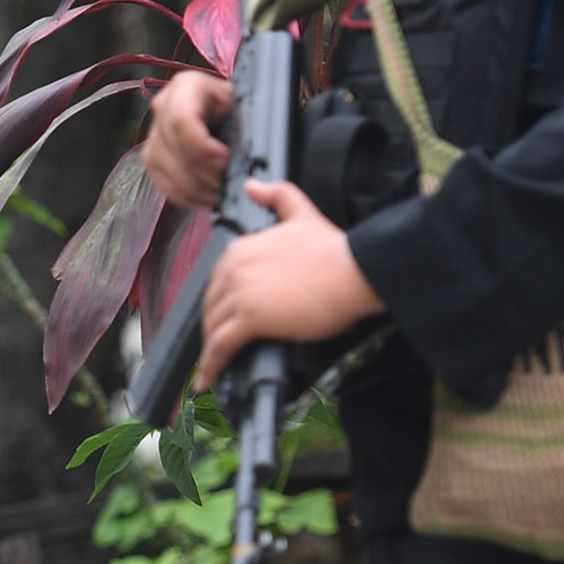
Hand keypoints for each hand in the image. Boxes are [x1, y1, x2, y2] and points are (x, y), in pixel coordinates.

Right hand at [145, 68, 233, 214]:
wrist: (228, 113)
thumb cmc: (239, 107)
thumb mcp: (246, 104)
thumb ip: (244, 123)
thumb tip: (245, 153)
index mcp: (186, 86)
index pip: (181, 120)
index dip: (203, 146)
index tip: (226, 159)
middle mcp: (163, 107)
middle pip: (175, 149)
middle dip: (206, 172)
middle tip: (232, 179)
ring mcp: (154, 134)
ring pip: (170, 171)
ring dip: (200, 187)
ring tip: (224, 188)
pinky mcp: (153, 159)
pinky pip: (167, 186)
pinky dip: (190, 196)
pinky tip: (210, 193)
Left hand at [200, 180, 380, 376]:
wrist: (354, 270)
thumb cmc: (335, 249)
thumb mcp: (302, 212)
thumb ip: (276, 195)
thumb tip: (253, 185)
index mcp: (241, 247)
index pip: (218, 281)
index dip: (220, 303)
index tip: (223, 317)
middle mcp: (233, 268)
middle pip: (212, 305)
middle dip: (213, 327)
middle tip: (217, 347)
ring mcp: (240, 294)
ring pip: (214, 327)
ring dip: (210, 349)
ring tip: (212, 368)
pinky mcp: (250, 319)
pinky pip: (221, 346)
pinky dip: (211, 365)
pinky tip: (209, 377)